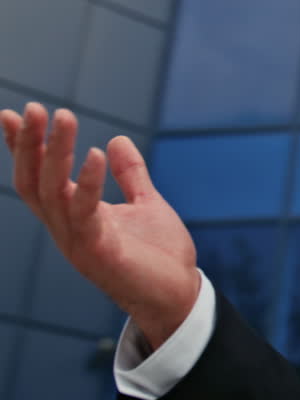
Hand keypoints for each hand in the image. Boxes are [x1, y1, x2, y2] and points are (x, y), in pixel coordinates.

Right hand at [1, 103, 198, 348]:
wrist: (178, 296)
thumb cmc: (158, 255)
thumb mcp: (145, 204)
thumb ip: (130, 175)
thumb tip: (116, 141)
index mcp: (73, 216)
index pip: (37, 177)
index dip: (23, 148)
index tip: (12, 114)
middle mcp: (67, 229)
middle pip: (34, 182)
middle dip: (30, 145)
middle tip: (34, 108)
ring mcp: (79, 242)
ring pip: (53, 193)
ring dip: (54, 154)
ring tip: (63, 116)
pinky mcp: (99, 254)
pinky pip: (86, 214)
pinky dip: (89, 183)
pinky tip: (95, 154)